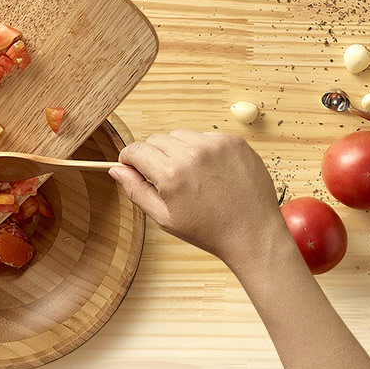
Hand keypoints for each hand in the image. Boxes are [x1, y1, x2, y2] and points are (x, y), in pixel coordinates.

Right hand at [110, 130, 285, 269]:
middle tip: (168, 179)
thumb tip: (116, 169)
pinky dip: (203, 150)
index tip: (135, 168)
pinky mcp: (234, 141)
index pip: (136, 150)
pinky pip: (206, 136)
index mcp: (171, 173)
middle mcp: (192, 153)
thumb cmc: (209, 231)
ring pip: (180, 135)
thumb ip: (136, 190)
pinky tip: (212, 173)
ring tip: (193, 176)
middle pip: (156, 139)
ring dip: (179, 150)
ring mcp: (215, 144)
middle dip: (155, 156)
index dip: (131, 160)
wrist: (253, 233)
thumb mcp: (164, 218)